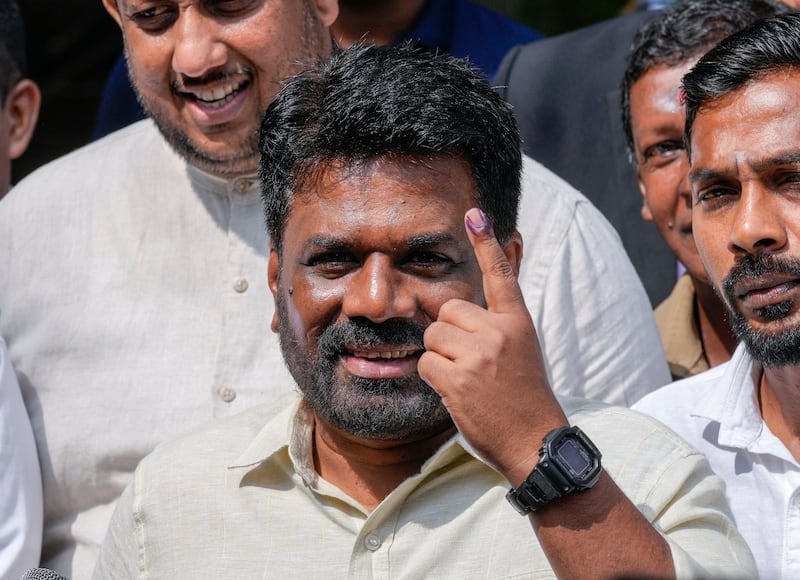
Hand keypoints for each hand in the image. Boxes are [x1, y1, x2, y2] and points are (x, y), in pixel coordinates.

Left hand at [418, 208, 567, 485]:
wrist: (535, 440)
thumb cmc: (525, 395)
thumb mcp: (523, 348)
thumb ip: (499, 320)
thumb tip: (477, 294)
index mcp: (518, 322)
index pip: (501, 275)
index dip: (486, 243)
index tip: (474, 214)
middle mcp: (500, 332)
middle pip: (447, 313)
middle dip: (448, 336)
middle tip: (471, 363)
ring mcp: (480, 355)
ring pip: (433, 337)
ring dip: (440, 358)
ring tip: (467, 380)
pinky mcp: (460, 378)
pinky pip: (426, 364)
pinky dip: (435, 380)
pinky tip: (459, 394)